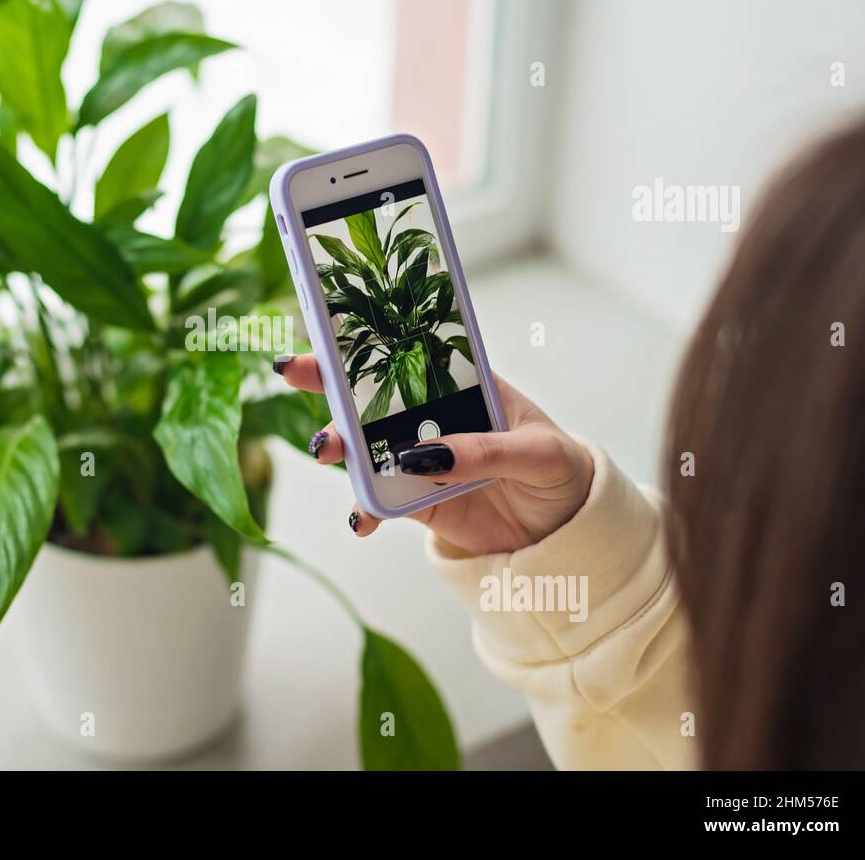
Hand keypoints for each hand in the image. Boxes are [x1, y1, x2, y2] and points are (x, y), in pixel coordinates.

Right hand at [274, 355, 593, 555]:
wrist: (568, 537)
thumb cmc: (561, 474)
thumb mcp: (538, 454)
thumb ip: (483, 451)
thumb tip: (426, 453)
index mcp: (465, 384)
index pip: (411, 350)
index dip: (367, 336)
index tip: (327, 328)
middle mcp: (435, 416)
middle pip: (372, 391)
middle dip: (330, 381)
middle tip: (295, 374)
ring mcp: (421, 458)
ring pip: (365, 442)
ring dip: (339, 443)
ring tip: (326, 450)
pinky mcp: (416, 500)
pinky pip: (377, 501)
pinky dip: (363, 510)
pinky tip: (361, 520)